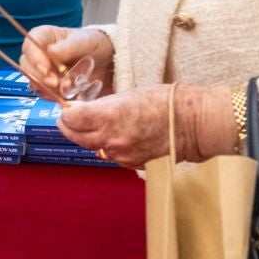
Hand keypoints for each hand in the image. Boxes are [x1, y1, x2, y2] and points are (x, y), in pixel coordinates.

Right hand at [17, 25, 112, 101]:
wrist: (108, 61)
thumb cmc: (95, 44)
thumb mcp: (86, 40)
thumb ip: (69, 46)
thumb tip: (50, 51)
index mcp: (45, 37)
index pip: (29, 45)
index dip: (34, 57)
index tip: (45, 69)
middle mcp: (40, 55)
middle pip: (27, 67)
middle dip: (40, 77)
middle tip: (56, 83)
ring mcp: (44, 72)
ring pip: (34, 83)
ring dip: (49, 88)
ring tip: (69, 88)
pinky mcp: (50, 87)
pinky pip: (45, 95)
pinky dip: (56, 96)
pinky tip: (68, 94)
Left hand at [56, 83, 236, 167]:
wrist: (192, 124)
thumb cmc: (165, 102)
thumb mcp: (128, 94)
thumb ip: (103, 105)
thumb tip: (83, 111)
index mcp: (109, 116)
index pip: (71, 119)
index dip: (66, 114)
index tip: (67, 110)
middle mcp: (111, 138)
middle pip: (75, 137)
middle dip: (69, 128)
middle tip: (68, 120)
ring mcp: (120, 154)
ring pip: (92, 148)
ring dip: (89, 138)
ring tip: (95, 126)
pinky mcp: (130, 163)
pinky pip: (110, 156)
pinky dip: (107, 147)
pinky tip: (115, 137)